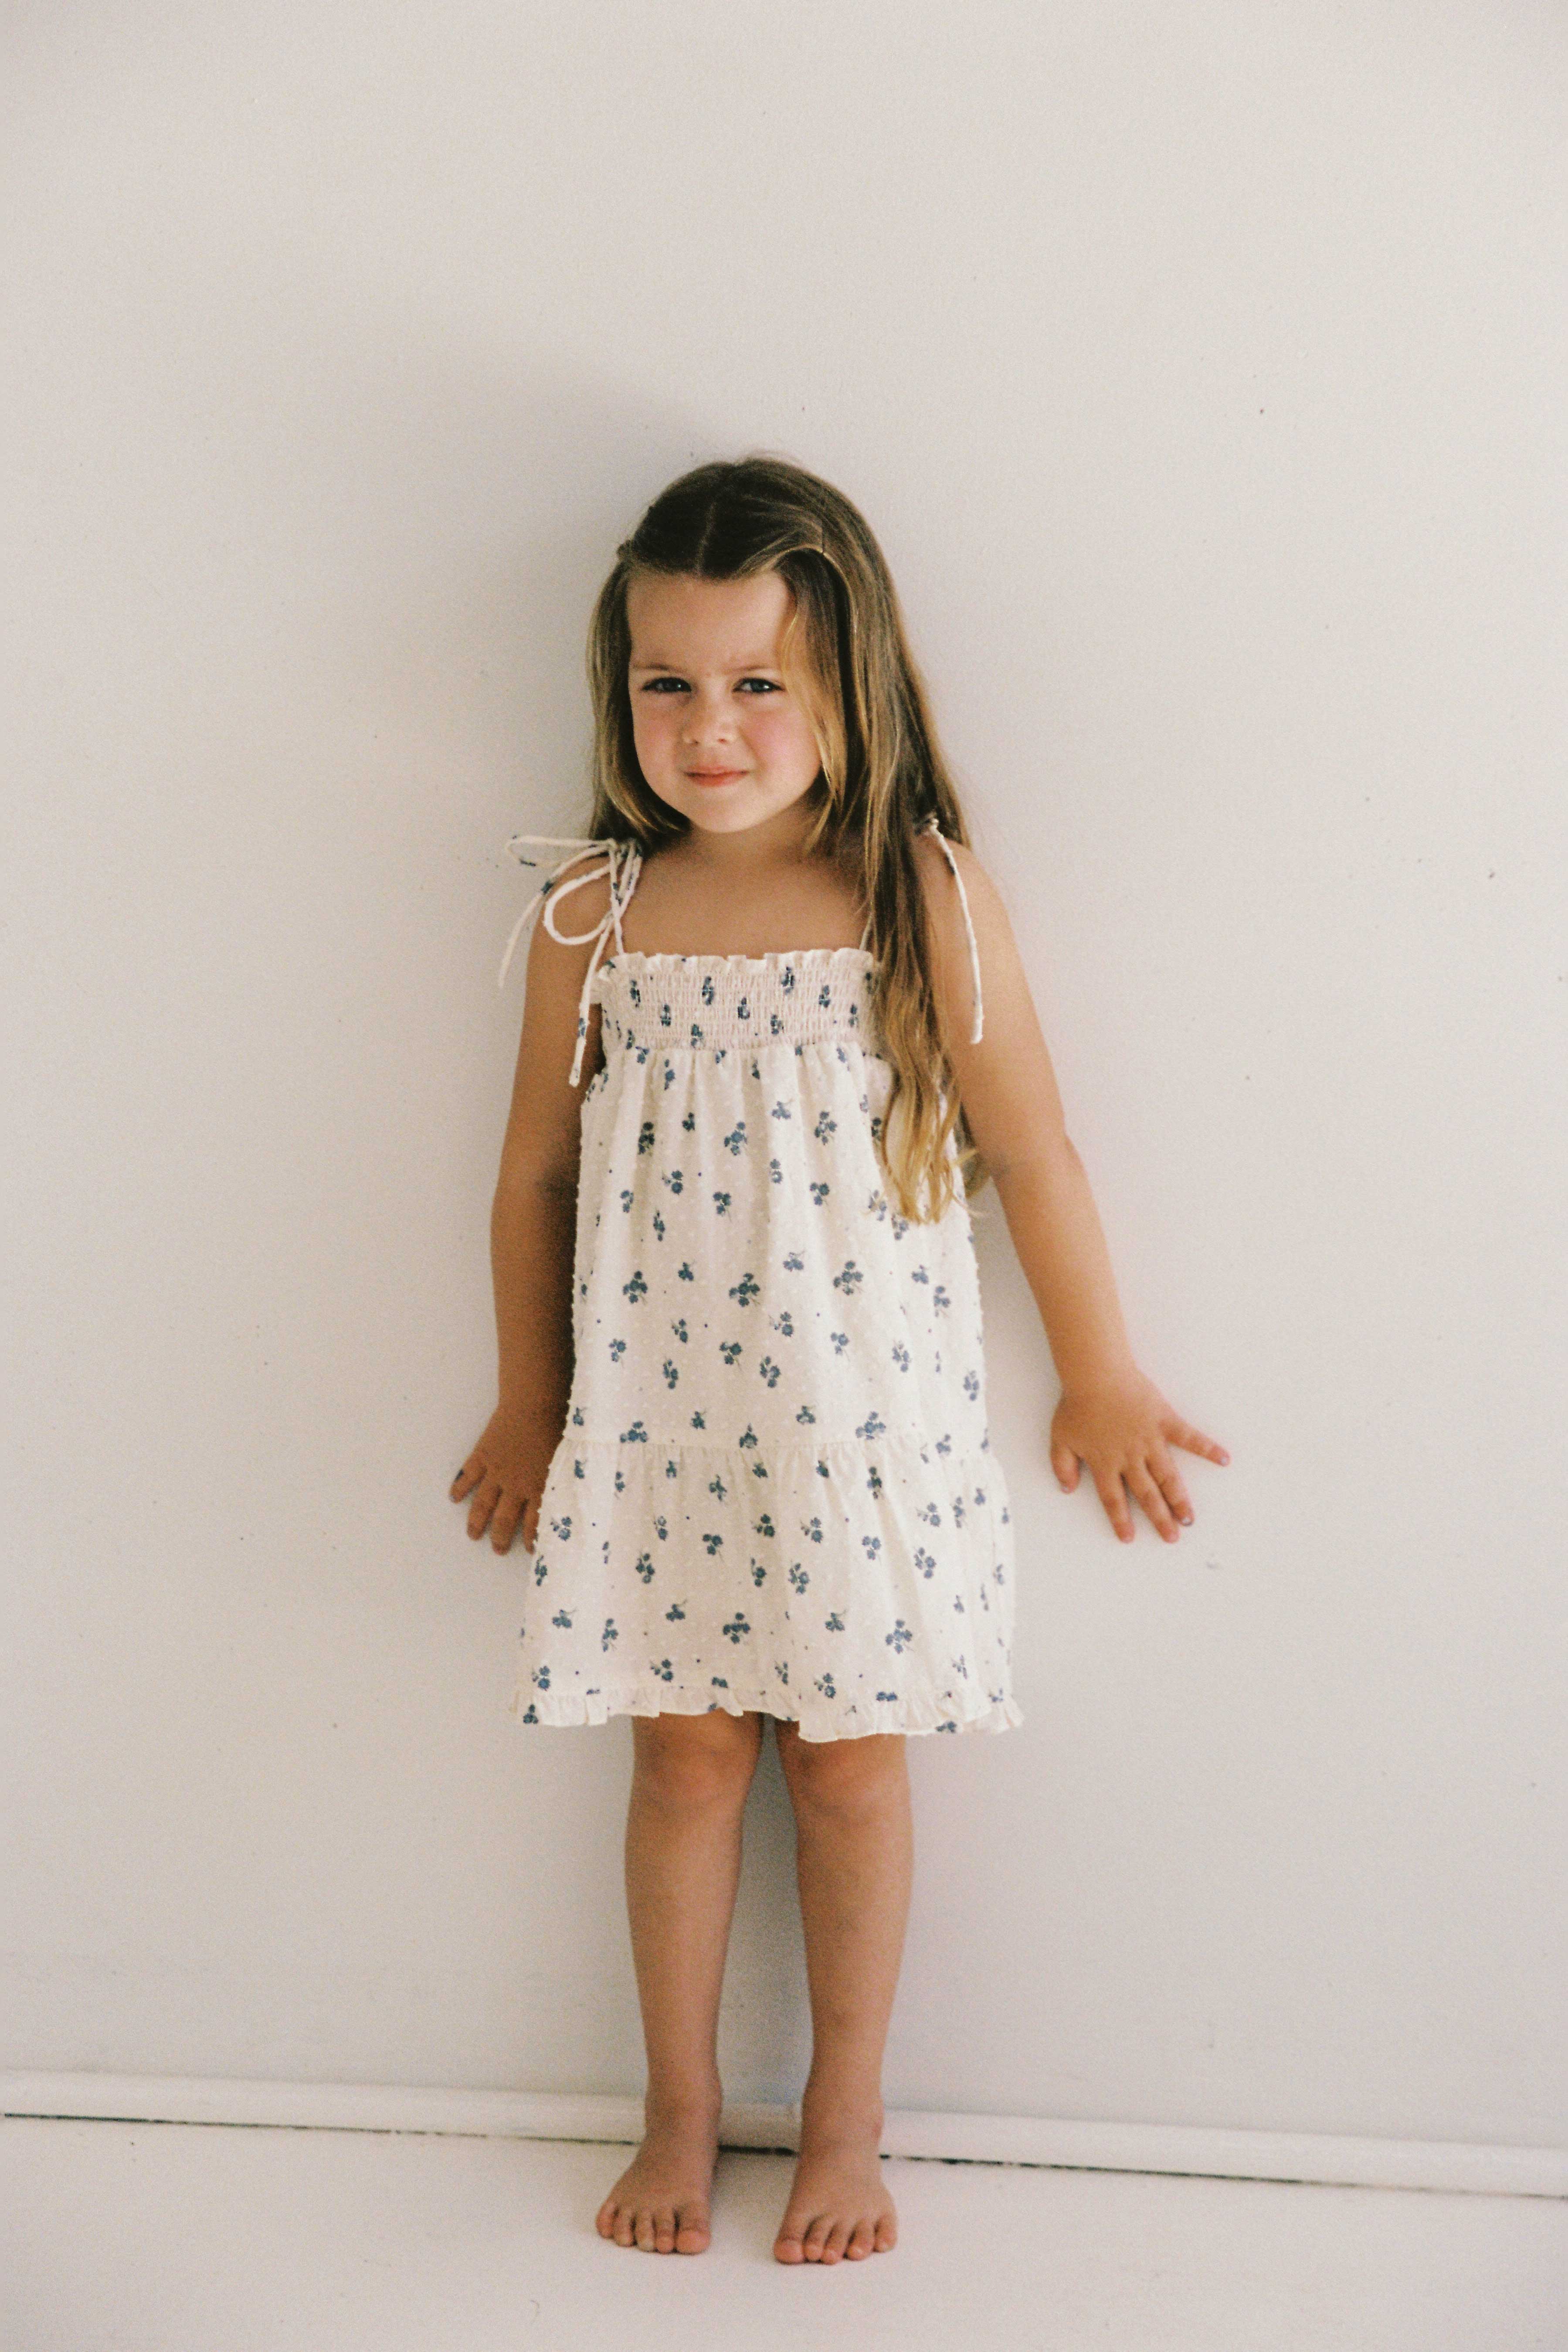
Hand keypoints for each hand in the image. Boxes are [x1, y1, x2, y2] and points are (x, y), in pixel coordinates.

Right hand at [450, 1401, 564, 1554]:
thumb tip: (579, 1494)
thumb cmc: (559, 1426)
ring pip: (483, 1504)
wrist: (535, 1403)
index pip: (534, 1523)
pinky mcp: (483, 1455)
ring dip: (476, 1522)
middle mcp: (516, 1486)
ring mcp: (496, 1472)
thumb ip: (568, 1478)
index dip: (530, 1539)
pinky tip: (454, 1497)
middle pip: (504, 1520)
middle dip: (500, 1538)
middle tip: (497, 1550)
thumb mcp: (571, 1459)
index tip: (528, 1551)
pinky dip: (459, 1487)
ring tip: (472, 1535)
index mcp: (541, 1488)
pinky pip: (468, 1475)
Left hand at [1049, 1366, 1228, 1543]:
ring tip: (1189, 1519)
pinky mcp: (1164, 1421)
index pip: (1113, 1500)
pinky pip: (1189, 1437)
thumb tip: (1067, 1489)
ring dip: (1180, 1499)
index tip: (1129, 1538)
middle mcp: (1130, 1458)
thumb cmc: (1077, 1405)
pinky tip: (1224, 1459)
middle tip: (1172, 1537)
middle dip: (1160, 1519)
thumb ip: (1062, 1466)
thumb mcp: (1060, 1439)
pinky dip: (1207, 1448)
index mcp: (1105, 1463)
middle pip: (1147, 1495)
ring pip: (1168, 1477)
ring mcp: (1150, 1441)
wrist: (1096, 1376)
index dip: (1120, 1520)